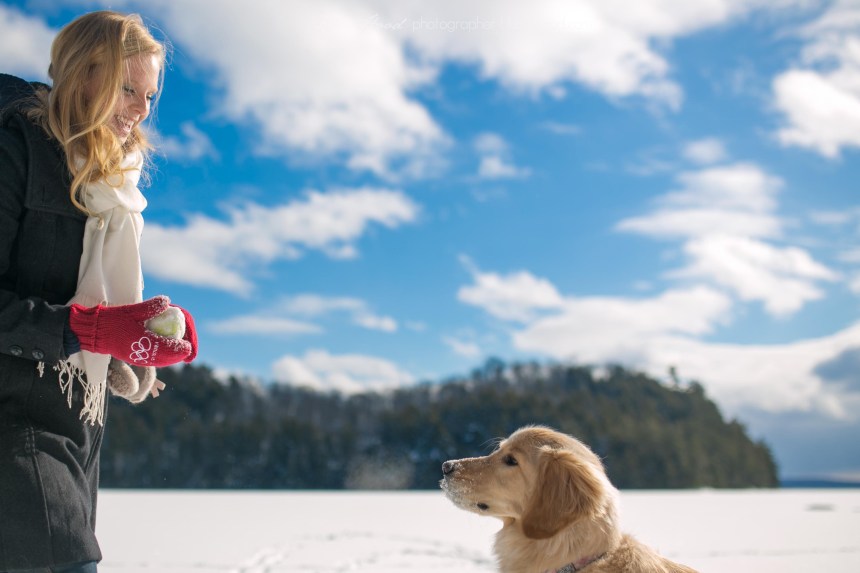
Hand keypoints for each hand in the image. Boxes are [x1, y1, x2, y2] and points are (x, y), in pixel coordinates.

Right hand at [69, 295, 195, 366]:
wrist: (93, 332)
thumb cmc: (112, 319)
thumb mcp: (132, 310)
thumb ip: (150, 307)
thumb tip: (167, 302)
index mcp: (143, 340)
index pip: (167, 348)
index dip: (180, 349)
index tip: (188, 346)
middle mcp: (140, 352)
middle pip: (165, 359)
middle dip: (178, 355)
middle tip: (187, 350)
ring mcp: (135, 357)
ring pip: (158, 362)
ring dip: (170, 359)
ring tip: (179, 353)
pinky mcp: (131, 358)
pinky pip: (150, 362)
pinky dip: (160, 359)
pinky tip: (164, 354)